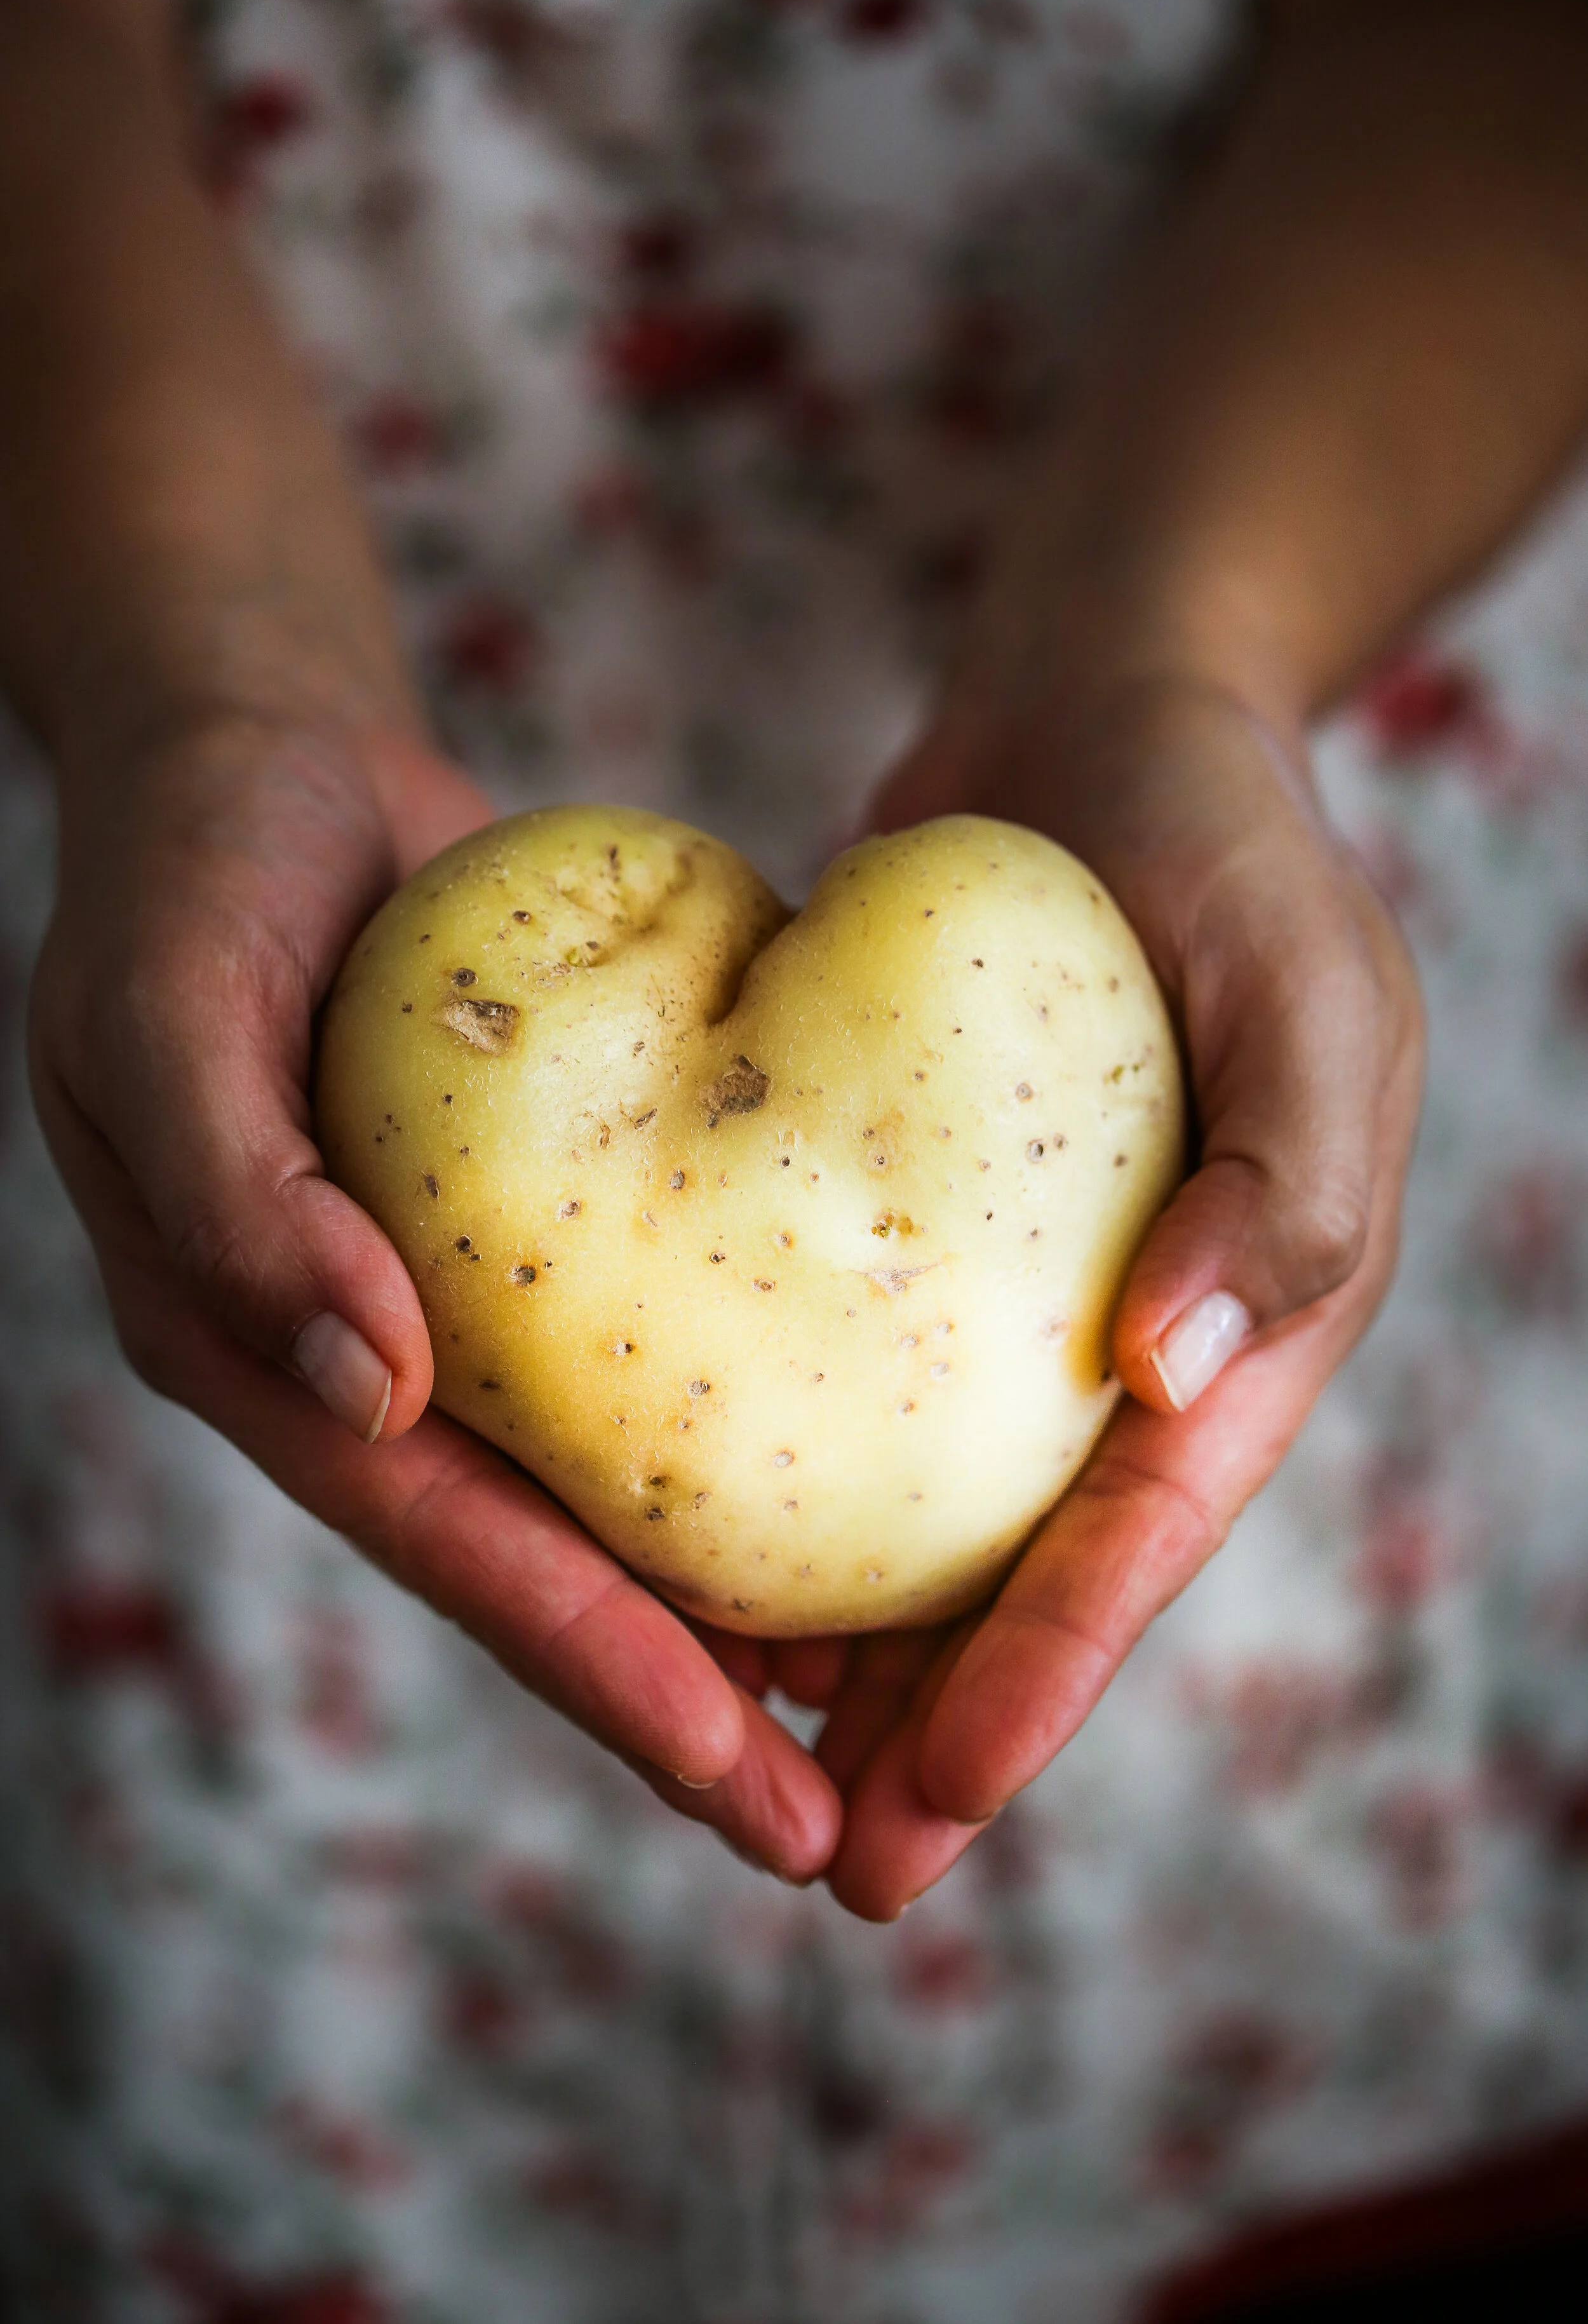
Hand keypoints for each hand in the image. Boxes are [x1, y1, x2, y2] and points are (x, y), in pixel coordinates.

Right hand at [30, 707, 841, 1882]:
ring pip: (604, 1493)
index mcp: (261, 1351)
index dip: (592, 1663)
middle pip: (537, 1565)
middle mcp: (363, 1364)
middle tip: (834, 1824)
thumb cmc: (198, 872)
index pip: (445, 1544)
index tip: (740, 1774)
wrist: (265, 761)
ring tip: (880, 1714)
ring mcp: (449, 1310)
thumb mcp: (170, 1010)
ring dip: (727, 1607)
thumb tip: (367, 1391)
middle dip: (679, 1702)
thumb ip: (240, 1202)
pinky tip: (856, 1491)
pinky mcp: (537, 1235)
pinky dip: (740, 1443)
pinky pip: (646, 1361)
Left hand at [808, 666, 1422, 1918]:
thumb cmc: (1231, 837)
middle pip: (1032, 1566)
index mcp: (1253, 1315)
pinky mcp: (902, 1218)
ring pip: (927, 1504)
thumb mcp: (1310, 988)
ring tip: (744, 1755)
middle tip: (834, 1866)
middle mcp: (1127, 1328)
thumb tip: (1174, 1386)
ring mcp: (1011, 1283)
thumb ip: (1287, 1190)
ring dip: (853, 1638)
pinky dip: (781, 1473)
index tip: (939, 1804)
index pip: (1142, 1533)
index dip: (1049, 1677)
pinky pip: (838, 1373)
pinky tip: (689, 1550)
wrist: (1109, 705)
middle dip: (945, 1725)